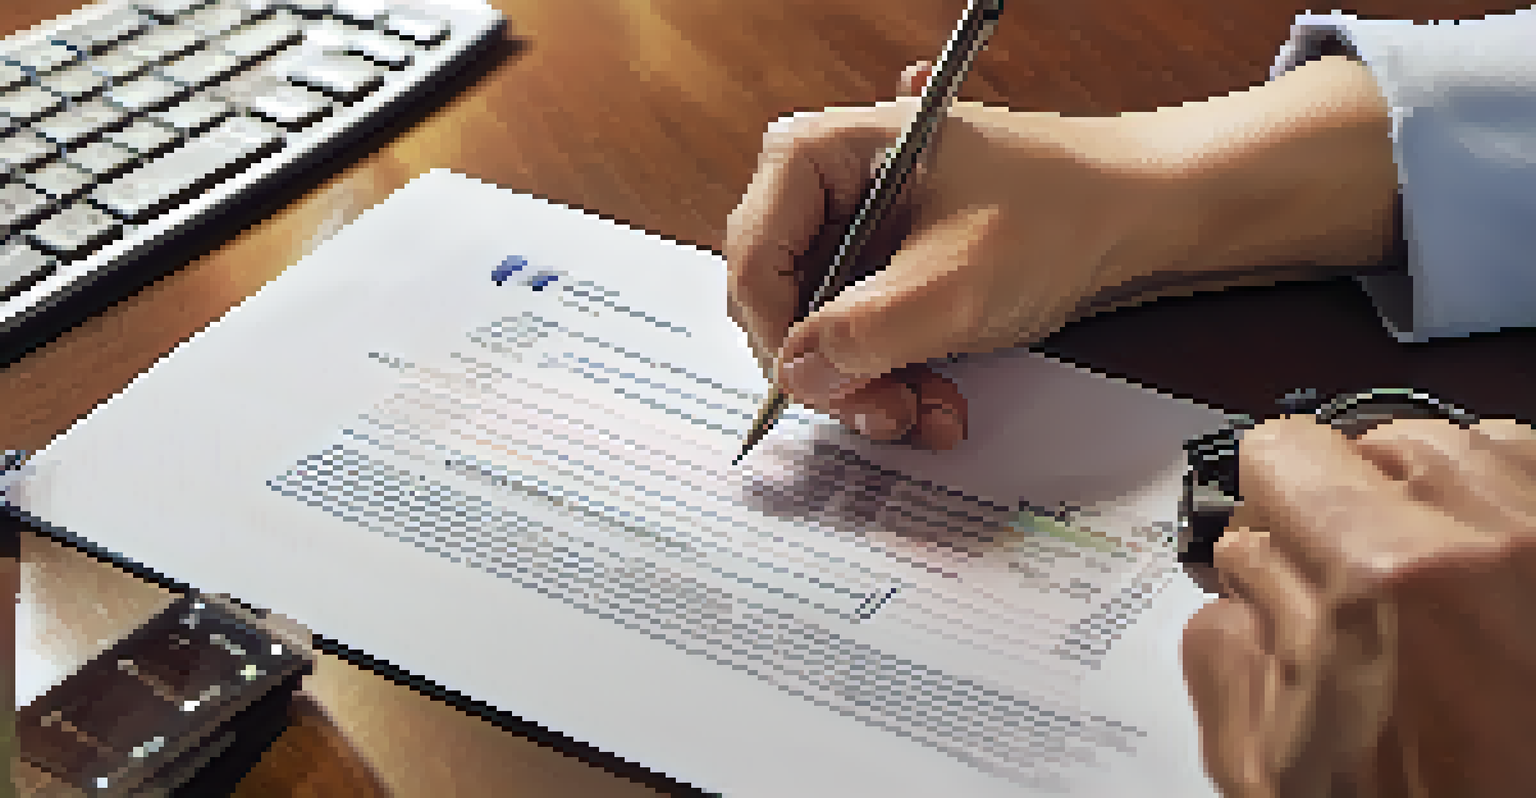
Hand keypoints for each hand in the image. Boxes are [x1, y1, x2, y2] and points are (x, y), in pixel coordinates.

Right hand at [725, 62, 1185, 448]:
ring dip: (868, 388)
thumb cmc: (1058, 214)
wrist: (1138, 214)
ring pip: (821, 334)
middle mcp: (826, 188)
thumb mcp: (954, 285)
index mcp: (821, 154)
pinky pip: (861, 338)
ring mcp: (856, 230)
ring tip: (926, 414)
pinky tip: (939, 401)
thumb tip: (795, 375)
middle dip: (833, 373)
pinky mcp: (887, 267)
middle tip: (885, 414)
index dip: (779, 339)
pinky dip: (893, 377)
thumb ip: (864, 334)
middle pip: (781, 303)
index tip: (823, 393)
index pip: (753, 260)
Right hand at [1180, 414, 1535, 796]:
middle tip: (1359, 588)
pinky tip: (1494, 579)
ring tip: (1435, 586)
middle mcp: (1492, 536)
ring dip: (1433, 502)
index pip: (1285, 450)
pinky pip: (1533, 470)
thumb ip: (1223, 649)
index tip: (1281, 543)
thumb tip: (1242, 579)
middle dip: (1352, 507)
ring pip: (1464, 444)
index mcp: (1384, 577)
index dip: (1268, 506)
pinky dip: (1503, 511)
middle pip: (1371, 443)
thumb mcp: (1272, 769)